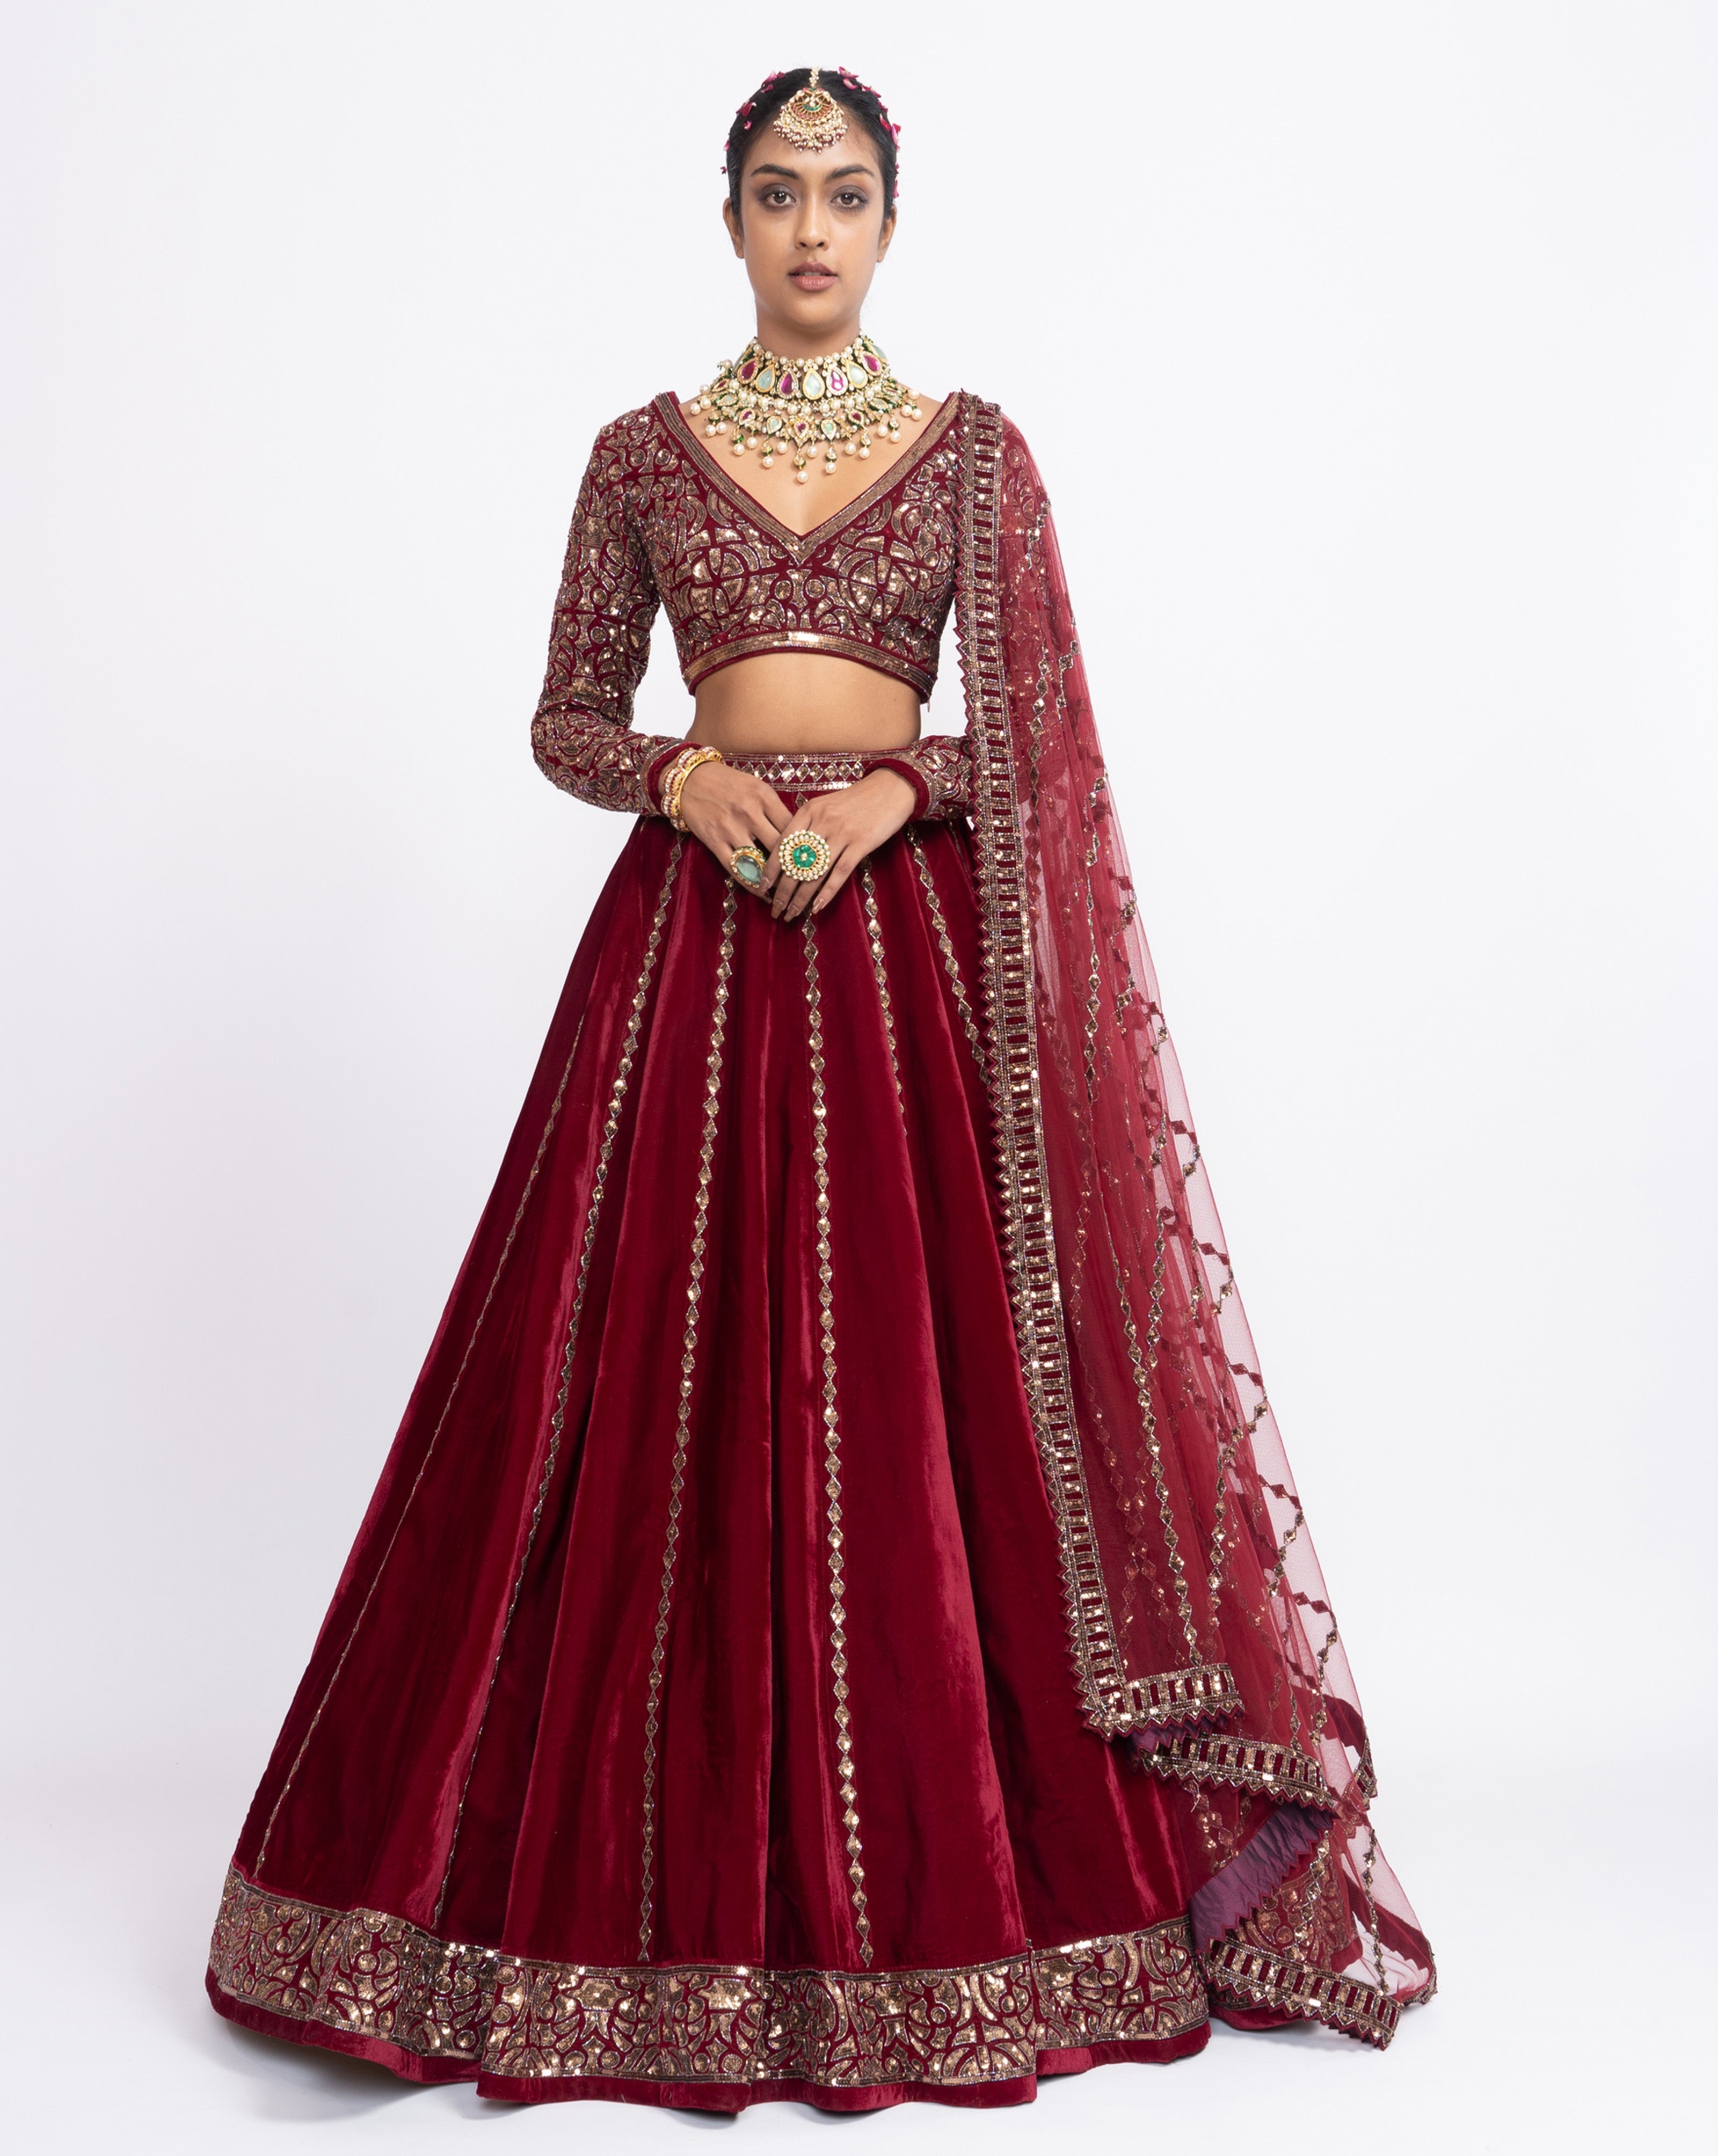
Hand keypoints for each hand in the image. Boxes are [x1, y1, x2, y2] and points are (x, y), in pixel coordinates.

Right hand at [676, 760, 792, 889]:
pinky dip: (751, 885)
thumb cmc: (729, 783)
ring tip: (785, 892)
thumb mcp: (757, 787)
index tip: (811, 860)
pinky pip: (736, 869)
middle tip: (803, 881)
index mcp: (764, 796)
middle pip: (779, 847)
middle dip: (793, 867)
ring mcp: (730, 828)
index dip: (804, 846)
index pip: (792, 827)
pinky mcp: (714, 841)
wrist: (691, 780)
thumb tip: (798, 835)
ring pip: (759, 862)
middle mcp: (749, 812)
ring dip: (773, 881)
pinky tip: (762, 893)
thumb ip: (775, 809)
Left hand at [770, 768, 916, 922]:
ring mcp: (841, 833)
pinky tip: (816, 908)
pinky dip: (827, 893)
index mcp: (809, 811)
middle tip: (775, 909)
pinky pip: (839, 873)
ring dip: (801, 898)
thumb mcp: (825, 805)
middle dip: (782, 890)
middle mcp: (822, 821)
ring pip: (814, 872)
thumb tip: (790, 852)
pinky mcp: (861, 843)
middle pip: (796, 862)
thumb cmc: (857, 799)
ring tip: (792, 914)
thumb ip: (808, 824)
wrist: (891, 787)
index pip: (782, 844)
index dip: (771, 868)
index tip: (762, 886)